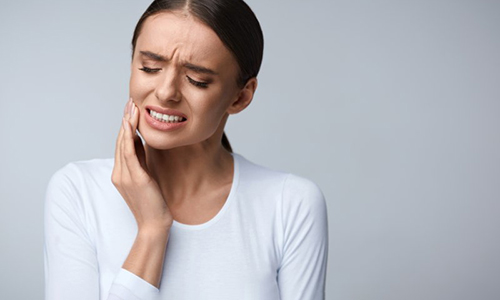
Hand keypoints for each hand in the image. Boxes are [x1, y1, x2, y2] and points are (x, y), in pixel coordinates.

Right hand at [111, 98, 173, 232]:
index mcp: (121, 173)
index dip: (126, 126)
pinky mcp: (135, 179)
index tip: (131, 109)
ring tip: (132, 106)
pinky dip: (128, 137)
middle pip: (120, 141)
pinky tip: (130, 123)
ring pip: (123, 144)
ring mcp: (125, 176)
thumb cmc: (153, 203)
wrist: (155, 225)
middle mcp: (119, 173)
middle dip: (125, 120)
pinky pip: (129, 153)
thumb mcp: (146, 177)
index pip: (122, 145)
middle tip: (130, 101)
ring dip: (127, 123)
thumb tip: (141, 143)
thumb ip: (141, 161)